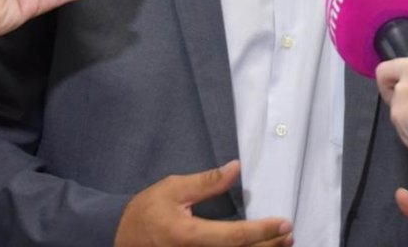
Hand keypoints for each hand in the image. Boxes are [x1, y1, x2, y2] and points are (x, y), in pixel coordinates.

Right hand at [114, 161, 291, 246]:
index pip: (235, 237)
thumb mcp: (173, 189)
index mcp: (189, 236)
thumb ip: (207, 182)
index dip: (263, 231)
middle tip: (288, 234)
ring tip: (282, 245)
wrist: (119, 238)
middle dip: (269, 246)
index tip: (283, 223)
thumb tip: (235, 168)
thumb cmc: (146, 212)